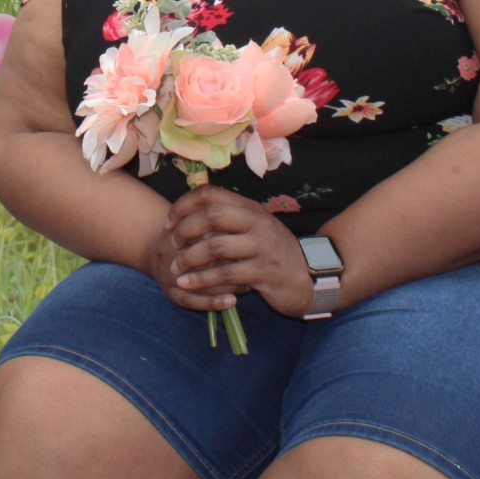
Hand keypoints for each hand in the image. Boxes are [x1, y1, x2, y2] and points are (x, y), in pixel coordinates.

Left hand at [158, 186, 316, 318]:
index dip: (184, 205)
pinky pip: (226, 274)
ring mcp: (262, 246)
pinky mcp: (264, 271)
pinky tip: (189, 285)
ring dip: (189, 258)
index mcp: (250, 208)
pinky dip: (202, 279)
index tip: (169, 223)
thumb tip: (189, 217)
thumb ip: (230, 221)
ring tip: (176, 269)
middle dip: (185, 230)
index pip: (210, 194)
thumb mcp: (255, 230)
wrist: (310, 278)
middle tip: (173, 245)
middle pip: (211, 214)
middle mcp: (256, 221)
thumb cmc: (274, 254)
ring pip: (215, 246)